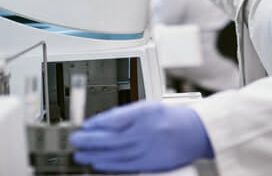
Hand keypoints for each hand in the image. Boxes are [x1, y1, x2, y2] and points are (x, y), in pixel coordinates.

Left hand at [69, 101, 213, 172]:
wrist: (196, 132)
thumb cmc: (173, 118)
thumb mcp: (149, 106)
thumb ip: (126, 114)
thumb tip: (102, 122)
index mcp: (145, 113)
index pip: (114, 119)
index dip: (96, 123)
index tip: (84, 125)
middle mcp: (145, 131)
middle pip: (111, 137)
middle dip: (89, 140)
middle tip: (75, 140)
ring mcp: (148, 148)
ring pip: (115, 153)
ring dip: (95, 154)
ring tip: (80, 154)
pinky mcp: (150, 163)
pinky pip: (126, 165)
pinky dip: (109, 165)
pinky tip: (98, 163)